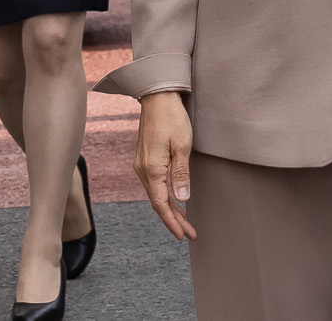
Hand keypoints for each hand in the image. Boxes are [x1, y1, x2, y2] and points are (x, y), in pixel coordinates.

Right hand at [135, 92, 196, 241]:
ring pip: (155, 194)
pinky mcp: (145, 159)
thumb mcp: (183, 144)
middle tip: (189, 232)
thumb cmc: (172, 118)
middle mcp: (143, 170)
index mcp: (152, 169)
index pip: (161, 204)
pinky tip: (173, 199)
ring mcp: (142, 165)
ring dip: (169, 208)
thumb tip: (182, 198)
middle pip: (158, 203)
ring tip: (184, 221)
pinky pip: (154, 184)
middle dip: (173, 219)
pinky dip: (164, 196)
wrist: (157, 98)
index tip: (183, 234)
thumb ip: (181, 172)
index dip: (172, 221)